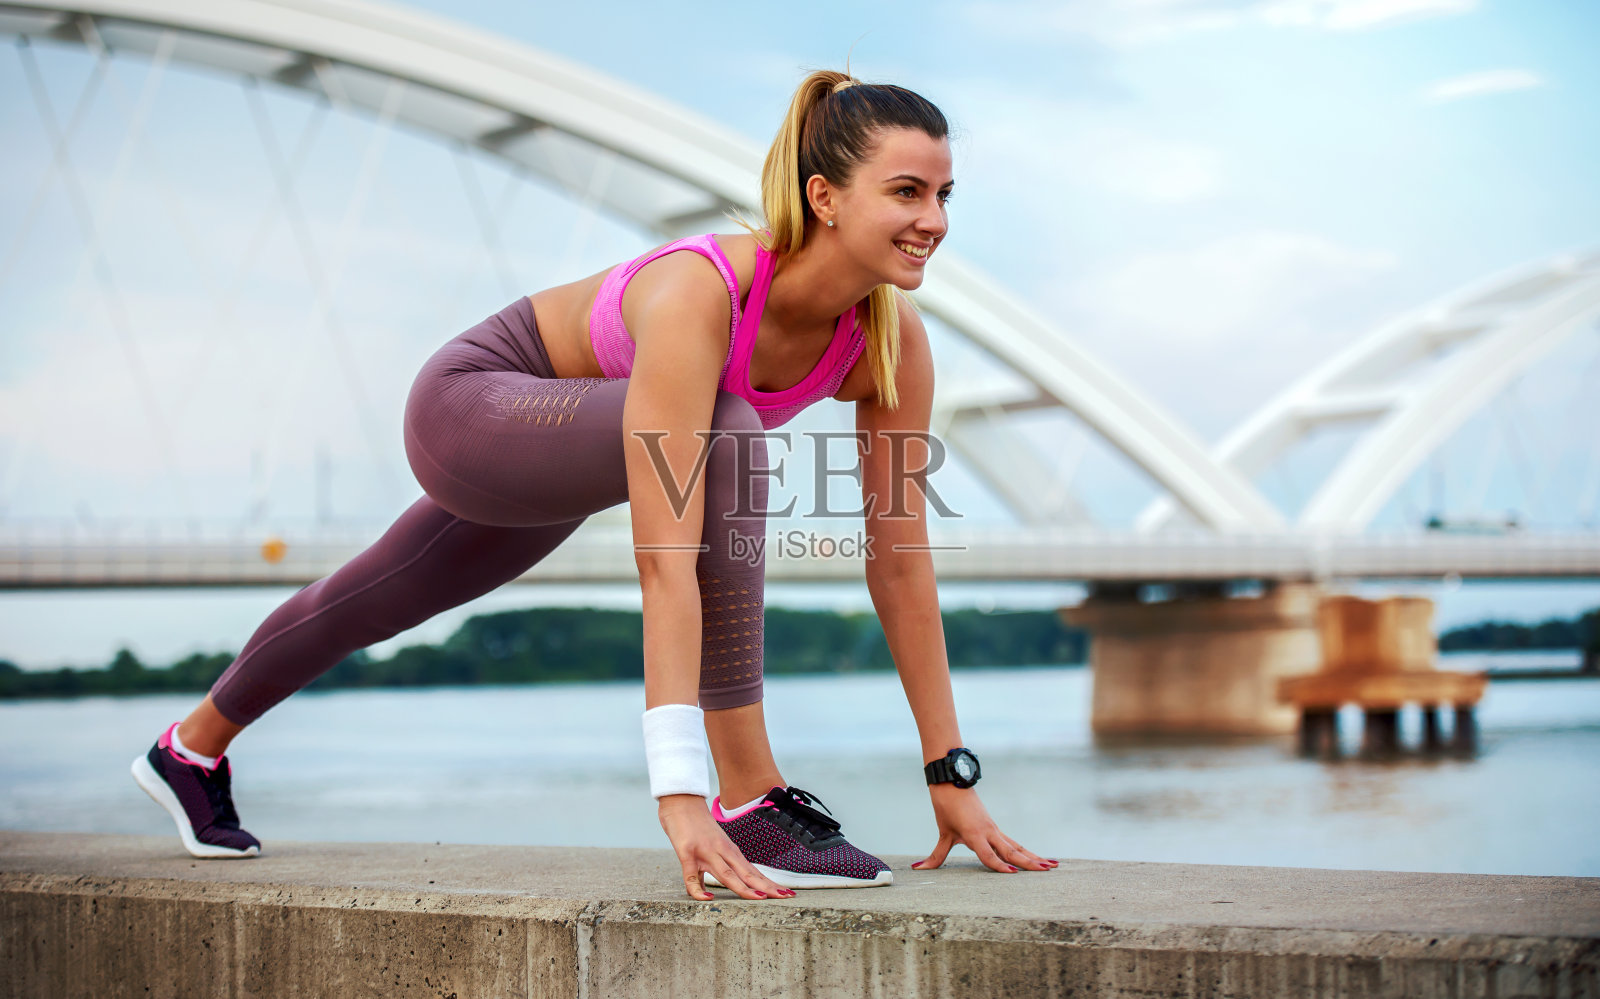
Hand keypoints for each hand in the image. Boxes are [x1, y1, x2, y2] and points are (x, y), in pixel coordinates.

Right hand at [657, 794, 795, 900]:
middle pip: (747, 873)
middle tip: (787, 897)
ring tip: (760, 898)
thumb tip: (728, 881)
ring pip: (727, 875)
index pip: (753, 871)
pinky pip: (692, 877)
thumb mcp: (714, 844)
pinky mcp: (687, 853)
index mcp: (730, 851)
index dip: (769, 883)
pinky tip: (708, 897)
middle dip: (766, 886)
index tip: (786, 893)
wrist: (681, 801)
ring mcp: (706, 852)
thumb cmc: (697, 824)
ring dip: (744, 887)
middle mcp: (722, 852)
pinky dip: (699, 889)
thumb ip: (721, 863)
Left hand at [911, 783, 1058, 872]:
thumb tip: (918, 869)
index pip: (988, 854)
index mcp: (974, 834)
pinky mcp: (994, 826)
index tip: (1013, 874)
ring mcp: (994, 829)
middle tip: (1047, 871)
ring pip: (1016, 846)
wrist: (952, 781)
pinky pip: (1012, 841)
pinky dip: (1025, 850)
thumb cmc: (946, 806)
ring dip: (1034, 856)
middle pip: (1011, 850)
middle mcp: (988, 832)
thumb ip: (936, 855)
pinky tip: (1037, 856)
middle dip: (1029, 861)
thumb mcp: (943, 832)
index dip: (999, 865)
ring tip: (1051, 865)